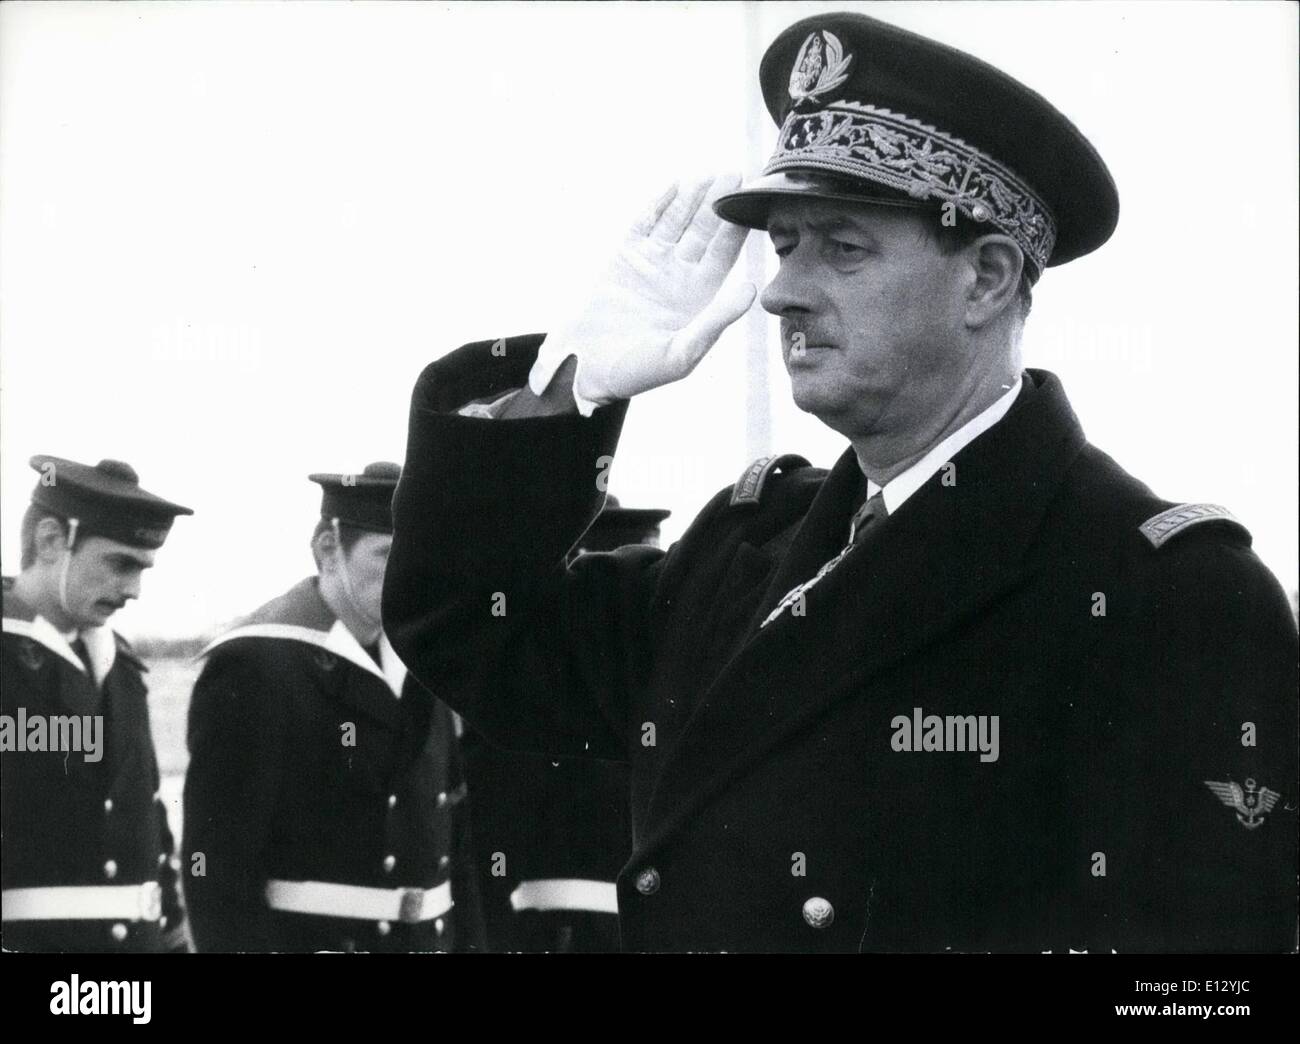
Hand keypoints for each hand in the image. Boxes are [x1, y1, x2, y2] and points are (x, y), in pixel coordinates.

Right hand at [529, 174, 755, 415]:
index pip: (723, 255)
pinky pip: (645, 225)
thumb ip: (717, 319)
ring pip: (676, 223)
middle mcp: (678, 277)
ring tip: (708, 174)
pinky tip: (674, 186)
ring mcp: (651, 265)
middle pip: (703, 232)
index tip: (751, 203)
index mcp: (699, 298)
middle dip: (717, 204)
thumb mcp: (684, 352)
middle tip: (734, 174)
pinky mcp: (624, 258)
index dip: (736, 228)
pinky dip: (658, 206)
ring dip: (691, 199)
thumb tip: (752, 288)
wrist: (587, 369)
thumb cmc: (638, 371)